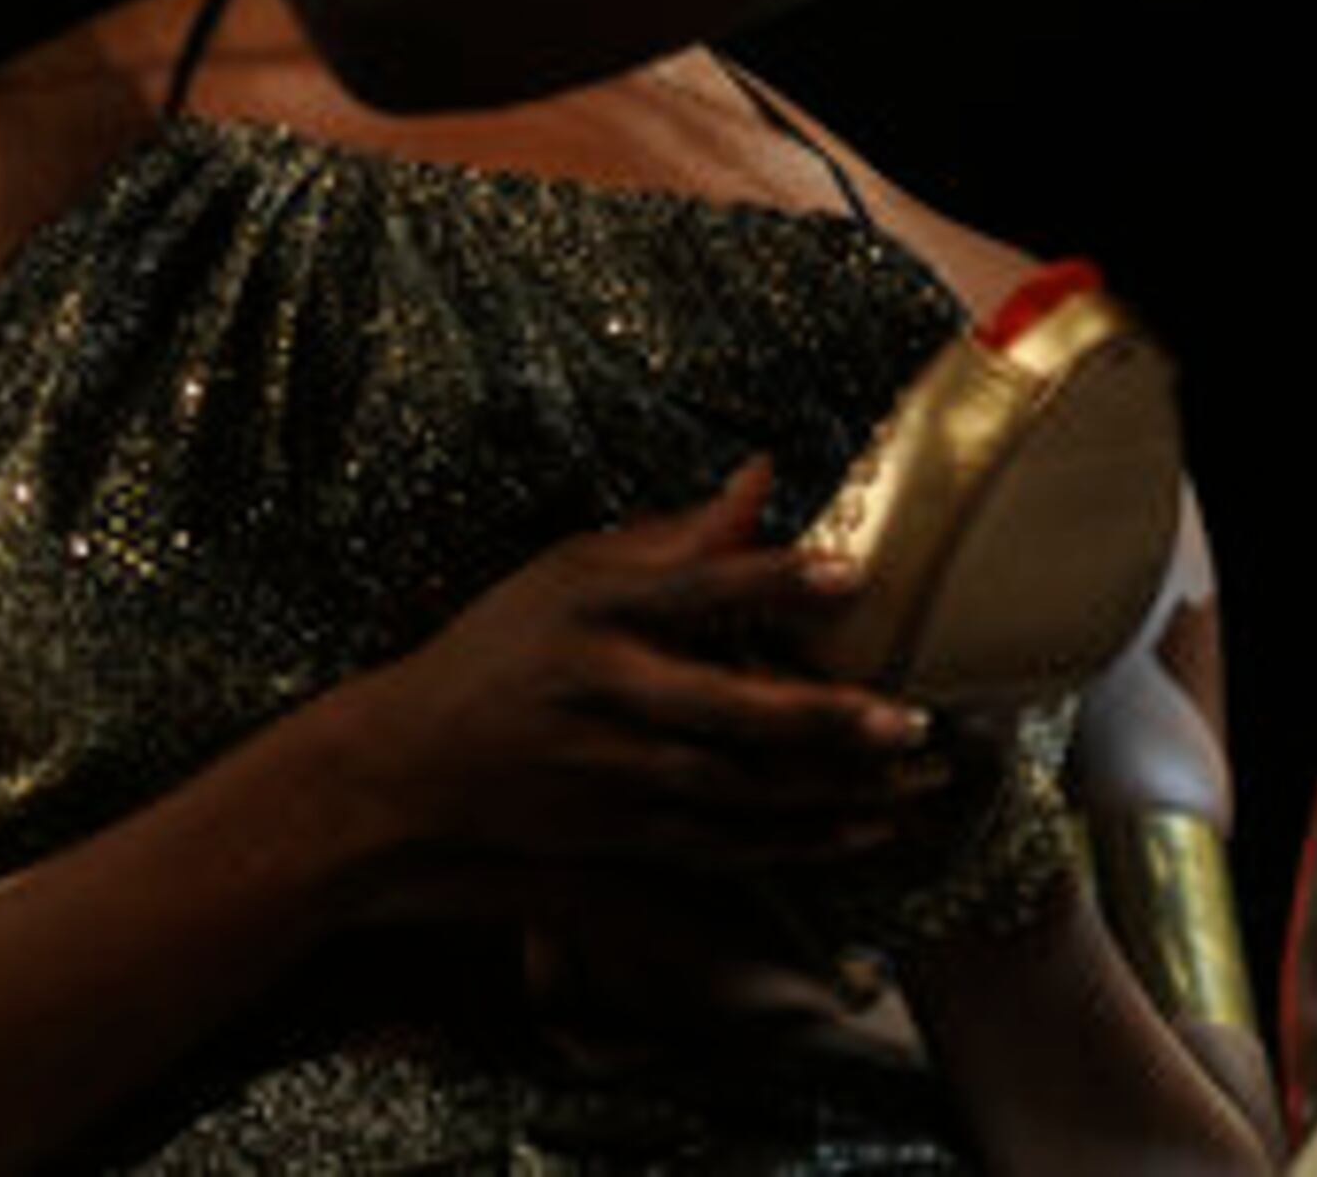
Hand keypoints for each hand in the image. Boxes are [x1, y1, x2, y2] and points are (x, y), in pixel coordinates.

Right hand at [335, 462, 951, 922]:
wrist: (405, 767)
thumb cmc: (505, 646)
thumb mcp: (570, 570)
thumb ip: (675, 536)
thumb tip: (765, 475)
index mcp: (592, 606)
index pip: (692, 586)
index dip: (770, 578)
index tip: (849, 571)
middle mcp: (601, 689)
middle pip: (721, 707)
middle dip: (818, 717)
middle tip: (908, 717)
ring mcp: (607, 771)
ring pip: (733, 789)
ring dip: (828, 791)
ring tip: (911, 778)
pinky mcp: (614, 831)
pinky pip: (720, 843)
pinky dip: (795, 842)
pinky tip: (864, 830)